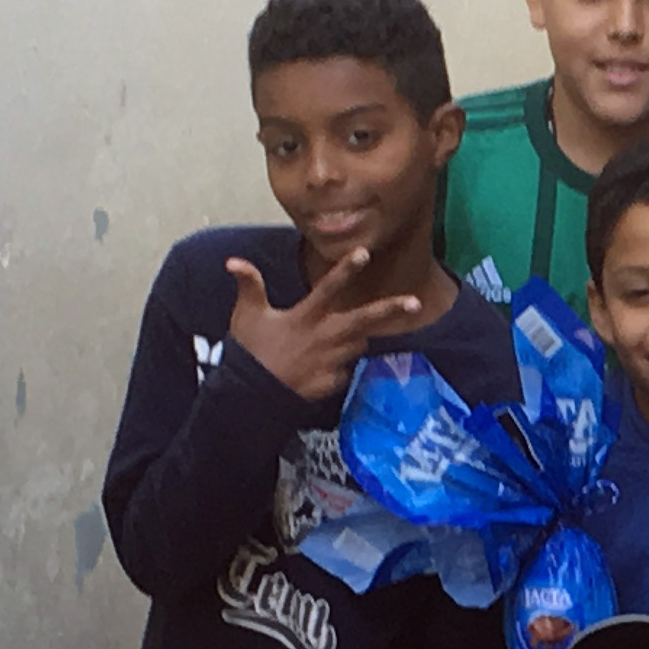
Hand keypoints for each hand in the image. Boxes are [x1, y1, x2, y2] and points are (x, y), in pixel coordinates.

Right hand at [224, 245, 426, 405]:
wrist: (252, 395)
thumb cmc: (251, 351)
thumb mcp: (247, 315)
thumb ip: (249, 285)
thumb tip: (233, 261)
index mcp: (305, 317)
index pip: (328, 288)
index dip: (346, 269)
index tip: (364, 253)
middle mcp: (324, 337)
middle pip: (363, 320)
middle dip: (390, 310)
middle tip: (416, 302)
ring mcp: (332, 360)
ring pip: (359, 344)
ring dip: (355, 339)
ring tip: (328, 343)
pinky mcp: (334, 382)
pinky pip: (346, 369)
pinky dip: (339, 366)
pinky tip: (319, 368)